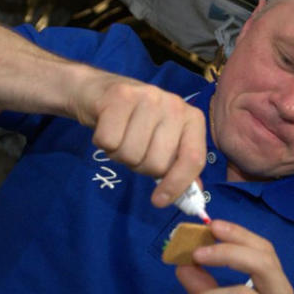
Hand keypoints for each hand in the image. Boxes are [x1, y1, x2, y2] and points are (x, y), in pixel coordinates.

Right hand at [70, 74, 206, 205]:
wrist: (100, 91)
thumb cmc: (135, 122)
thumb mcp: (163, 141)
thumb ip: (178, 166)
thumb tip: (193, 195)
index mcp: (192, 118)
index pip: (193, 159)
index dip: (177, 184)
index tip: (159, 201)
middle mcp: (174, 105)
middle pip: (157, 163)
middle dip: (139, 166)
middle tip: (133, 150)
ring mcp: (147, 97)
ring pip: (131, 154)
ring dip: (119, 154)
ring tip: (119, 137)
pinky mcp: (119, 96)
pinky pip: (109, 142)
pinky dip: (102, 143)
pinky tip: (106, 128)